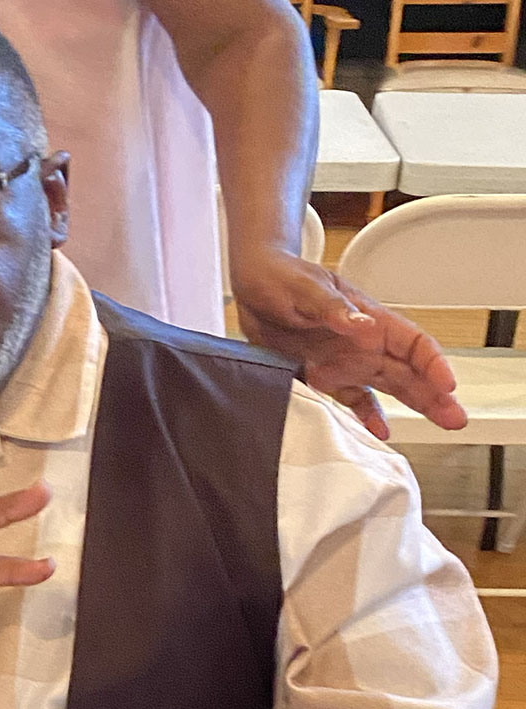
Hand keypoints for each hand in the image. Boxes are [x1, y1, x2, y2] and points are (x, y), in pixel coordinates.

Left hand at [232, 248, 466, 439]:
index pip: (413, 342)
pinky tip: (379, 431)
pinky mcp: (324, 374)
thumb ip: (334, 309)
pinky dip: (366, 415)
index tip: (447, 385)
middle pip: (410, 370)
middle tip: (454, 418)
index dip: (433, 364)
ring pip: (390, 386)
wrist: (253, 286)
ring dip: (415, 405)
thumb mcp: (307, 289)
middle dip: (435, 394)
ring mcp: (346, 360)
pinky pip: (353, 398)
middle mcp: (364, 342)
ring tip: (439, 423)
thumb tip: (363, 325)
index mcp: (369, 318)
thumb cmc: (282, 277)